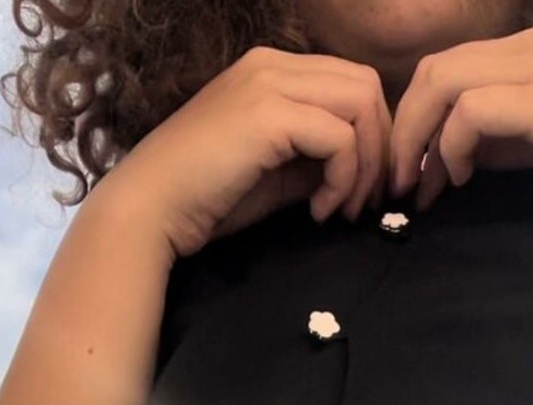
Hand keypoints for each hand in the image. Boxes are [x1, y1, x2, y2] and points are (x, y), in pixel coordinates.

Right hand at [100, 45, 393, 258]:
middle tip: (366, 201)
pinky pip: (340, 138)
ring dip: (366, 165)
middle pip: (366, 86)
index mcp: (271, 71)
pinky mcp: (268, 115)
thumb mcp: (277, 174)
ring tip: (344, 209)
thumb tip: (359, 170)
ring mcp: (268, 83)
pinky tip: (319, 211)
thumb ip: (317, 161)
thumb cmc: (207, 198)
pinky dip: (343, 180)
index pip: (351, 83)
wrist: (153, 209)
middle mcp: (271, 65)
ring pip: (361, 105)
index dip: (372, 136)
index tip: (362, 189)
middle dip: (380, 148)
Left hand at [388, 27, 532, 210]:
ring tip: (419, 187)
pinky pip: (469, 112)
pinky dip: (451, 146)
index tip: (416, 168)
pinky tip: (459, 179)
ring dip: (418, 138)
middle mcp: (526, 47)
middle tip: (400, 181)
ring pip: (441, 83)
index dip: (421, 116)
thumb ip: (514, 139)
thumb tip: (470, 159)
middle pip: (433, 69)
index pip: (451, 67)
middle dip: (405, 127)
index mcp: (531, 50)